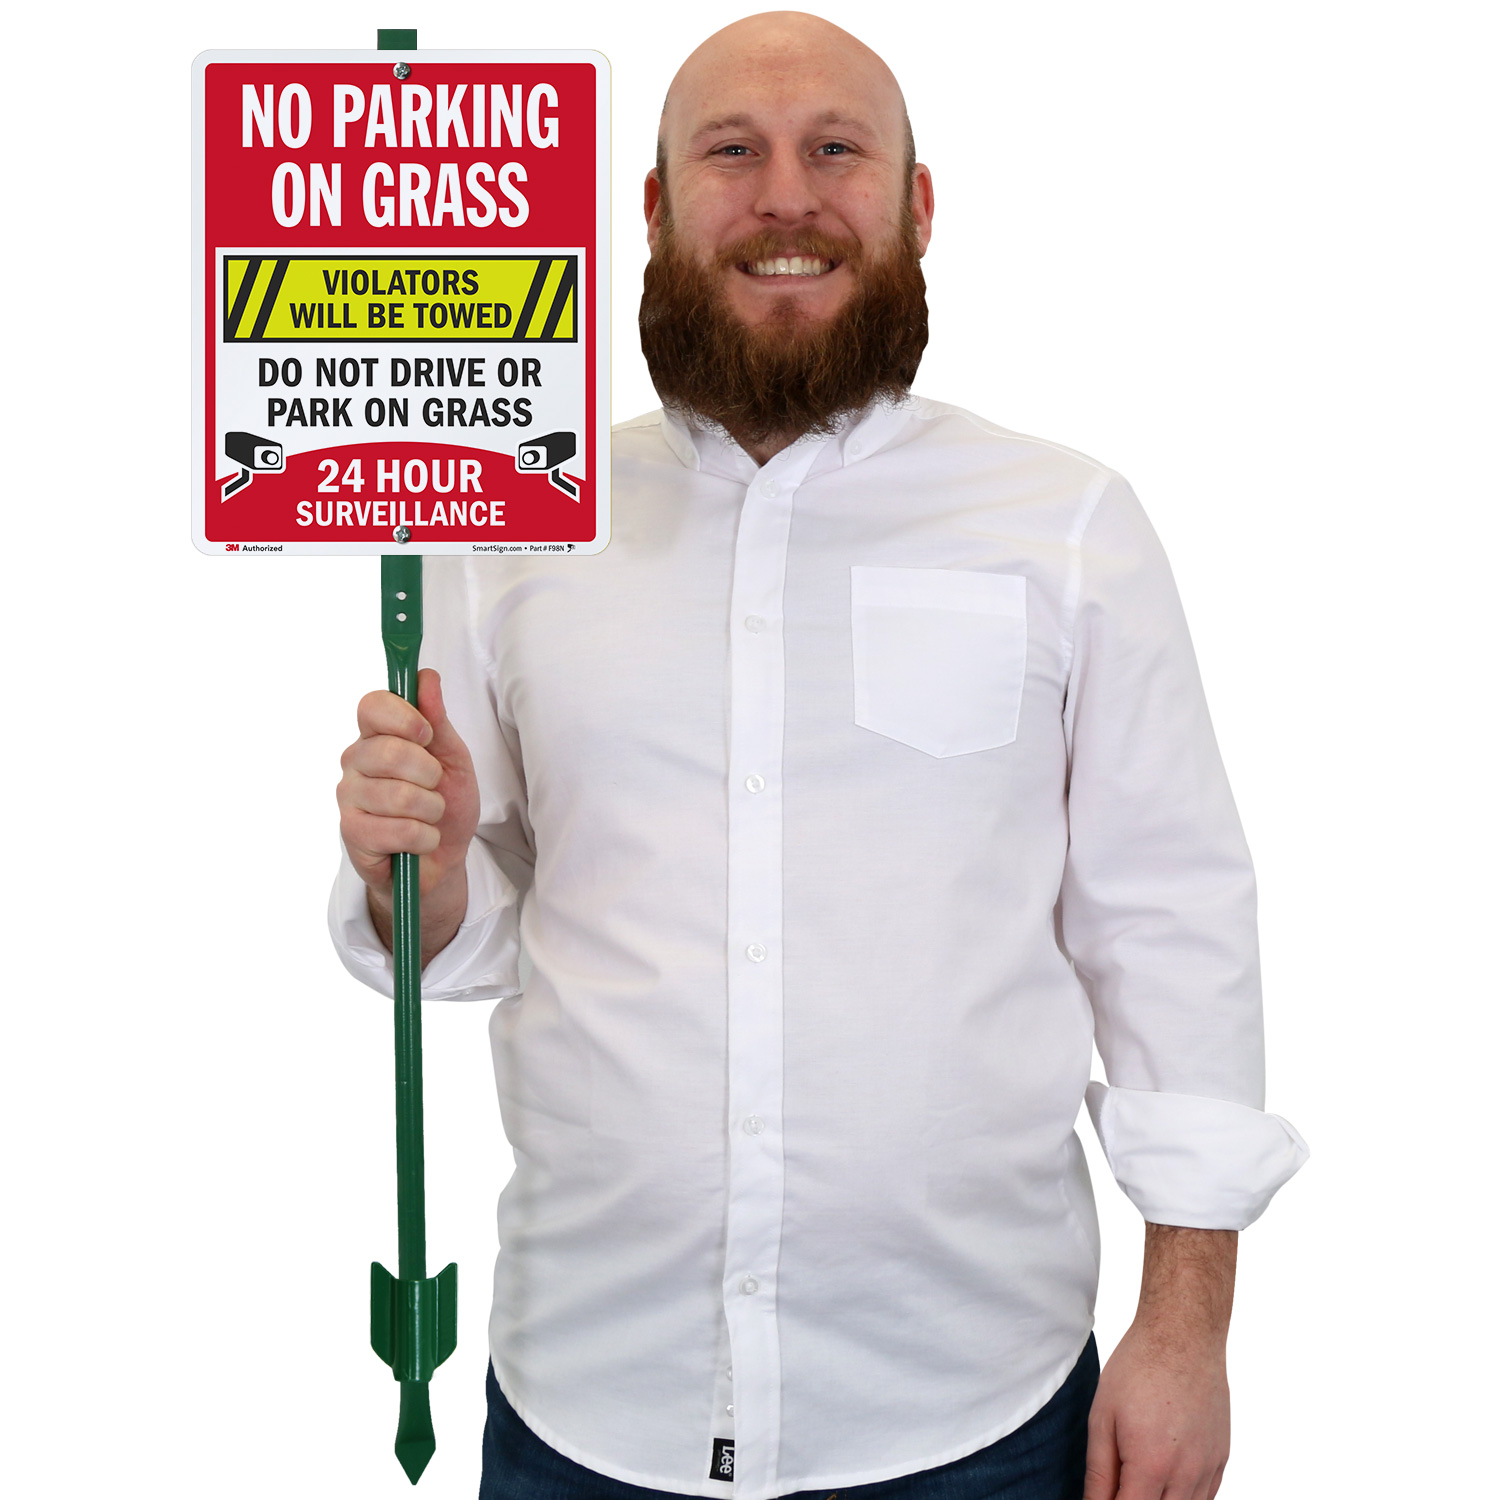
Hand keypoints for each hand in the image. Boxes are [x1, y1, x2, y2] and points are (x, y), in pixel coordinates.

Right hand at [336, 668, 479, 963]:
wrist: (441, 858)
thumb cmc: (445, 803)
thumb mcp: (453, 758)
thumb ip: (438, 720)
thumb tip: (426, 677)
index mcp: (378, 734)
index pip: (372, 705)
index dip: (403, 718)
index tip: (426, 735)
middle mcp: (356, 760)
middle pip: (389, 751)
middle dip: (429, 774)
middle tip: (434, 786)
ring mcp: (349, 796)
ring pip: (399, 794)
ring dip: (431, 810)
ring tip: (429, 815)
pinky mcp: (351, 832)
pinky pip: (397, 829)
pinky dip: (424, 836)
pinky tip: (420, 839)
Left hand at [1084, 1224, 1235, 1499]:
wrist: (1183, 1334)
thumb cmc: (1137, 1368)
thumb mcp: (1102, 1417)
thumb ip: (1099, 1471)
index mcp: (1151, 1465)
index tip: (1101, 1496)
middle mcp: (1186, 1475)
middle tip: (1120, 1482)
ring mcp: (1208, 1468)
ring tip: (1140, 1478)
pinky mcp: (1222, 1458)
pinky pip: (1205, 1497)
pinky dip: (1184, 1498)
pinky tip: (1165, 1481)